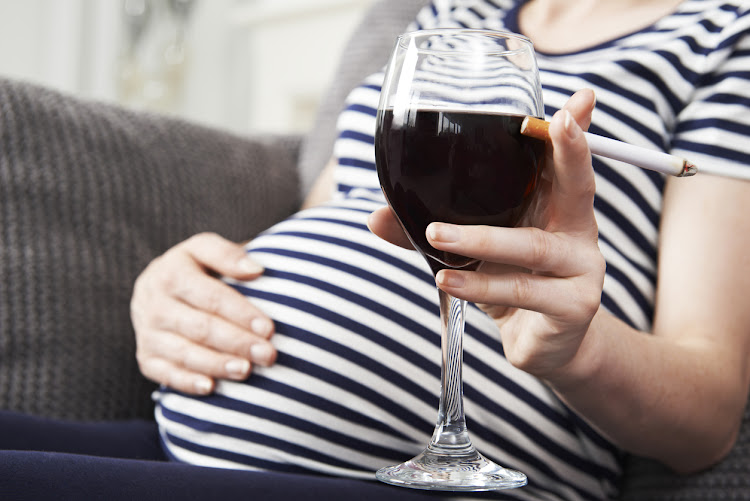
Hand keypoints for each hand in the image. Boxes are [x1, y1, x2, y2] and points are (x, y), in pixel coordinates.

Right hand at [131, 232, 276, 394]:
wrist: (157, 288)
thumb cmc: (195, 268)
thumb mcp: (206, 250)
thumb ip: (228, 255)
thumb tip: (257, 269)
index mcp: (171, 272)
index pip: (211, 296)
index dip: (241, 313)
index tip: (268, 328)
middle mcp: (153, 303)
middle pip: (200, 327)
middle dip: (236, 342)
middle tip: (267, 355)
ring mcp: (147, 332)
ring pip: (184, 353)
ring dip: (217, 364)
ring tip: (246, 370)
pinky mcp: (145, 356)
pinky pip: (164, 373)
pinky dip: (187, 382)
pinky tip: (210, 387)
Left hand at [370, 90, 604, 380]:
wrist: (542, 345)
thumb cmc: (510, 284)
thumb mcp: (476, 254)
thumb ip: (434, 230)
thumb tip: (375, 217)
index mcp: (557, 209)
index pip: (566, 164)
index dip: (573, 132)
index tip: (580, 99)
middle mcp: (578, 233)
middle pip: (578, 186)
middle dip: (568, 152)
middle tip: (552, 121)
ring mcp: (581, 270)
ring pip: (532, 247)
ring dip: (481, 240)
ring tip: (434, 236)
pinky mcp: (573, 307)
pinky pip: (523, 291)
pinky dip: (481, 287)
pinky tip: (448, 283)